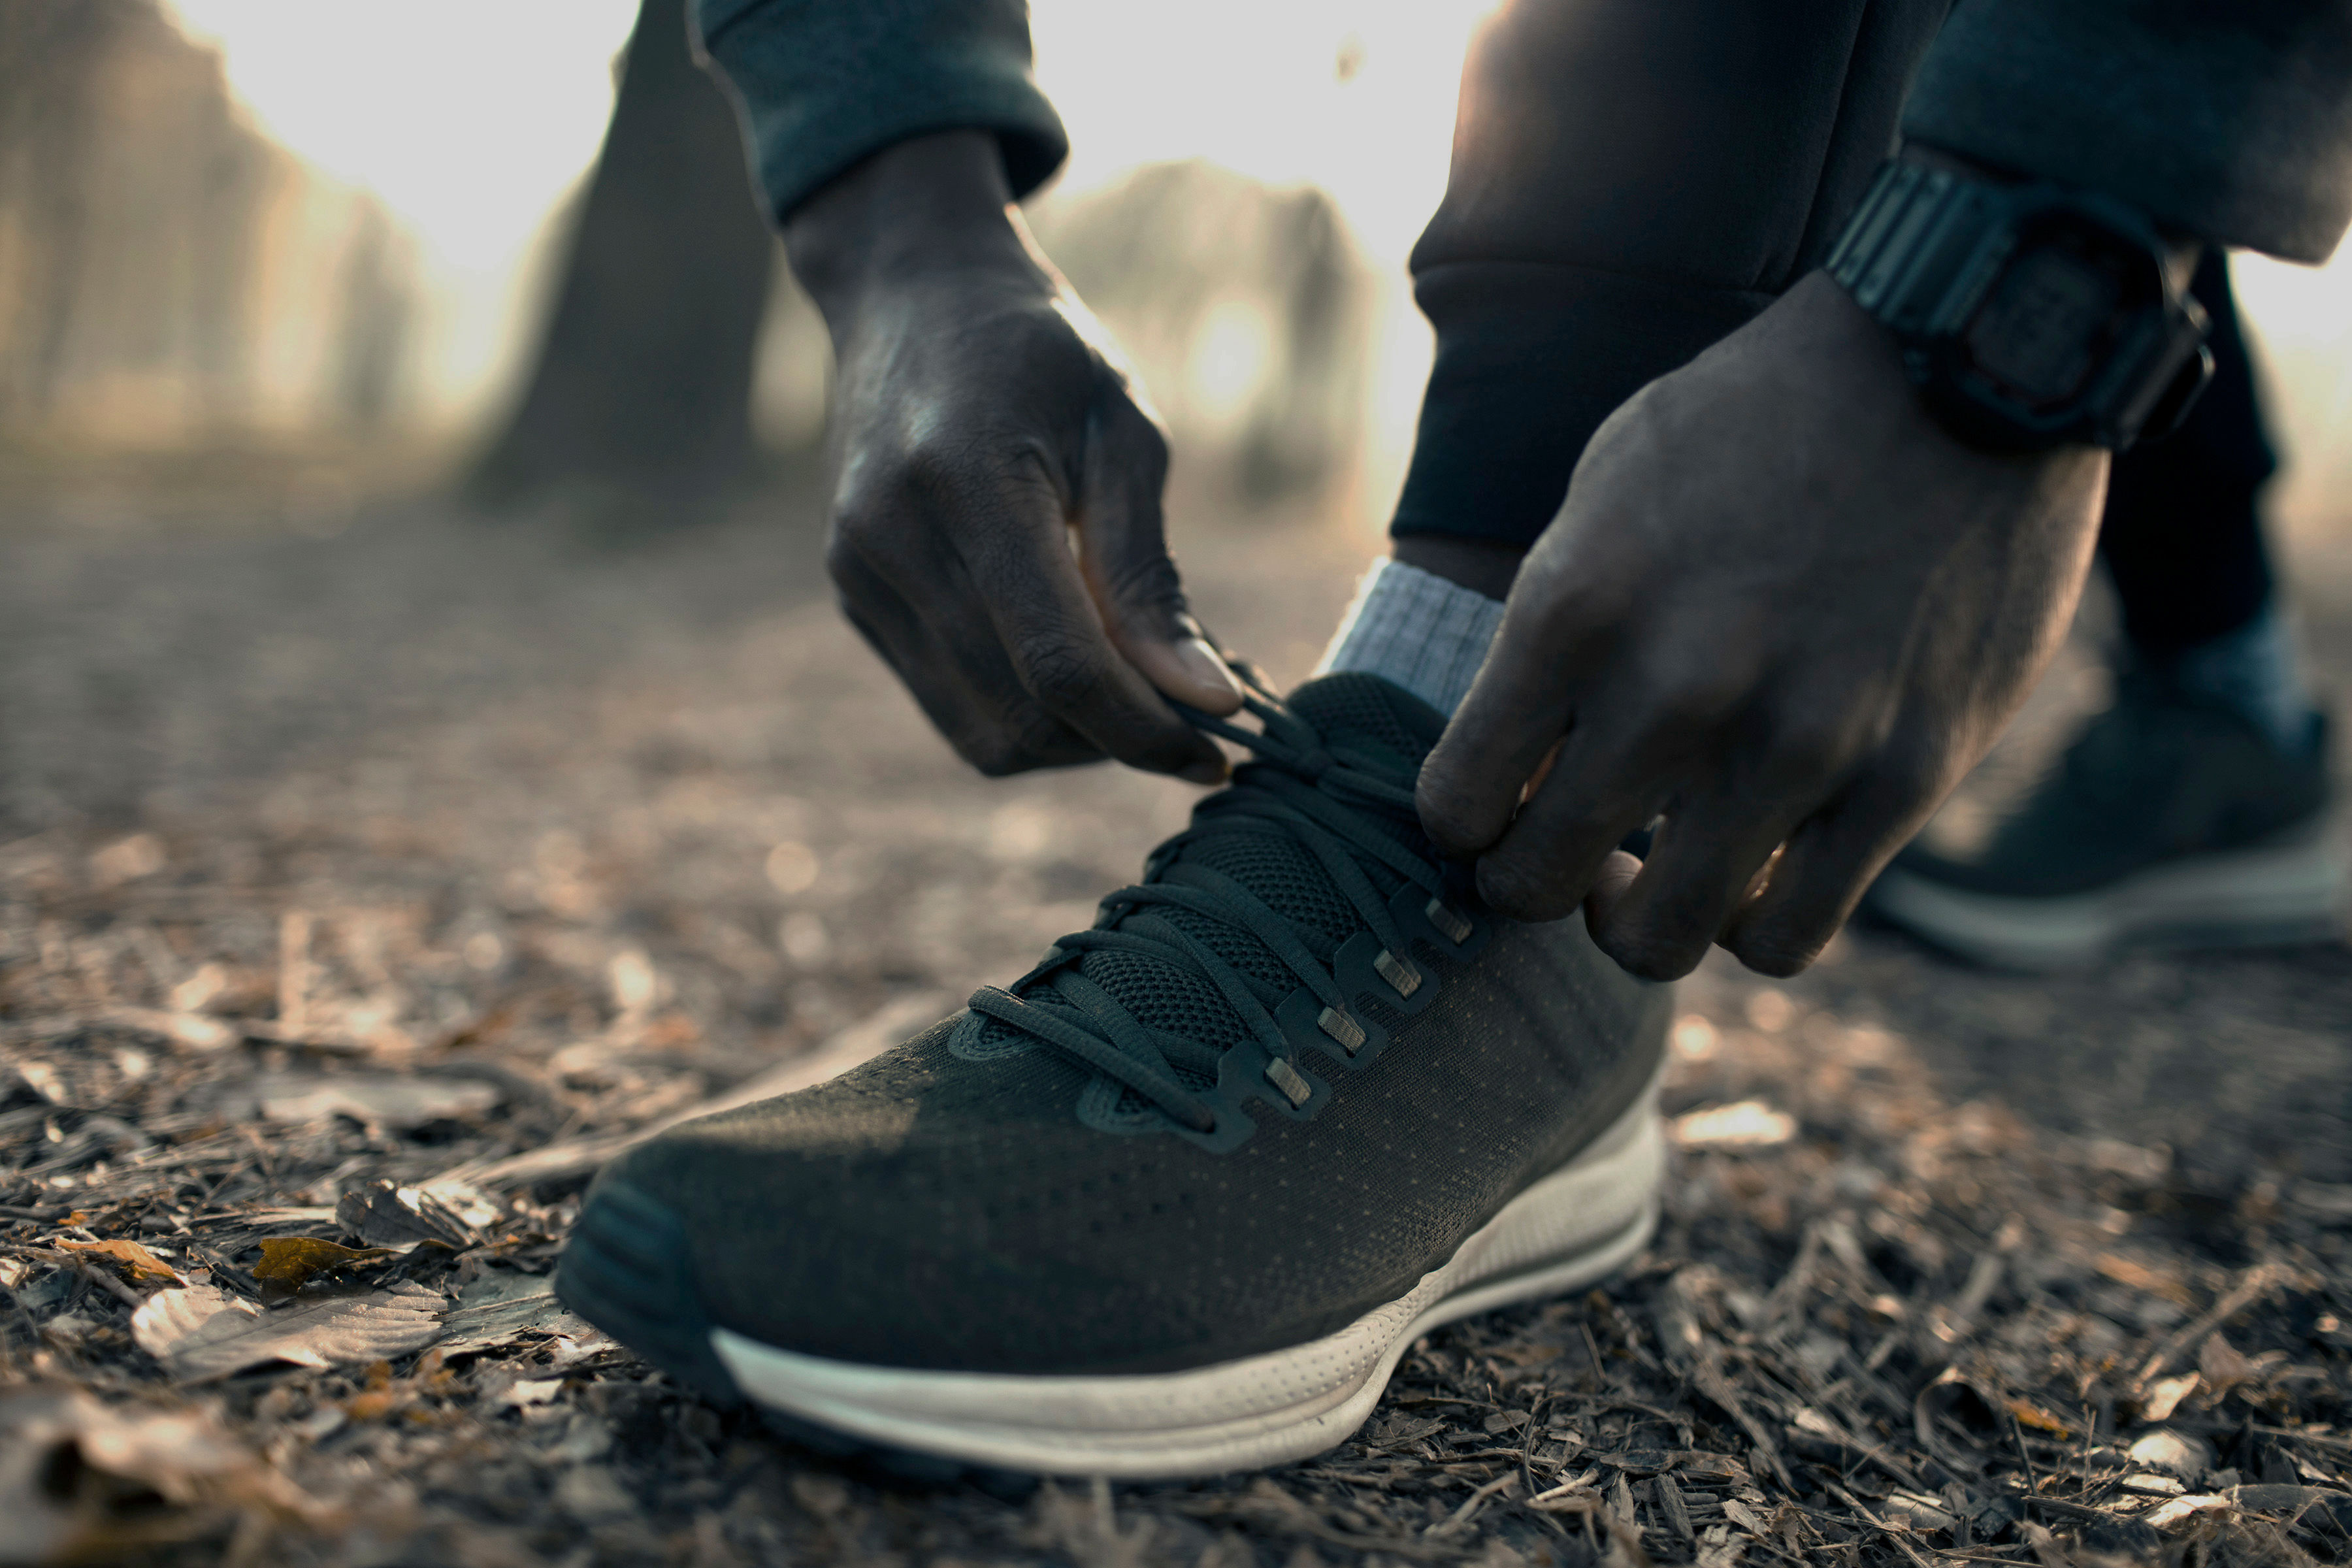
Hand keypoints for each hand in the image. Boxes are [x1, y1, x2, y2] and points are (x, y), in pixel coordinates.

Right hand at [787, 132, 1240, 780]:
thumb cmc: (1039, 353)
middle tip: (1194, 719)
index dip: (1144, 729)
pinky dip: (1024, 712)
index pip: (1059, 663)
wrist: (909, 295)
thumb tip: (1206, 700)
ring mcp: (858, 576)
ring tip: (1136, 690)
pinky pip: (951, 707)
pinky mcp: (853, 599)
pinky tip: (1073, 665)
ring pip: (983, 733)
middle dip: (1119, 740)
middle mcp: (892, 539)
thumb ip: (1151, 575)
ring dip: (1074, 740)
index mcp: (969, 482)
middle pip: (1022, 712)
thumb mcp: (1122, 433)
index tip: (1219, 751)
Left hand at [1416, 272, 2108, 978]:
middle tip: (1571, 849)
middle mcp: (1675, 688)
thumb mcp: (1606, 486)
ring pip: (1660, 940)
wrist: (1960, 358)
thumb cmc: (1762, 416)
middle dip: (1536, 884)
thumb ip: (1552, 625)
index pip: (1456, 805)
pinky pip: (1789, 937)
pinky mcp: (1906, 777)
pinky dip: (1749, 926)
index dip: (1464, 829)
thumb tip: (1511, 751)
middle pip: (1537, 886)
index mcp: (1574, 606)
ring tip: (1655, 874)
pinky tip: (1749, 874)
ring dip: (1638, 923)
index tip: (1495, 811)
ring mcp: (1797, 743)